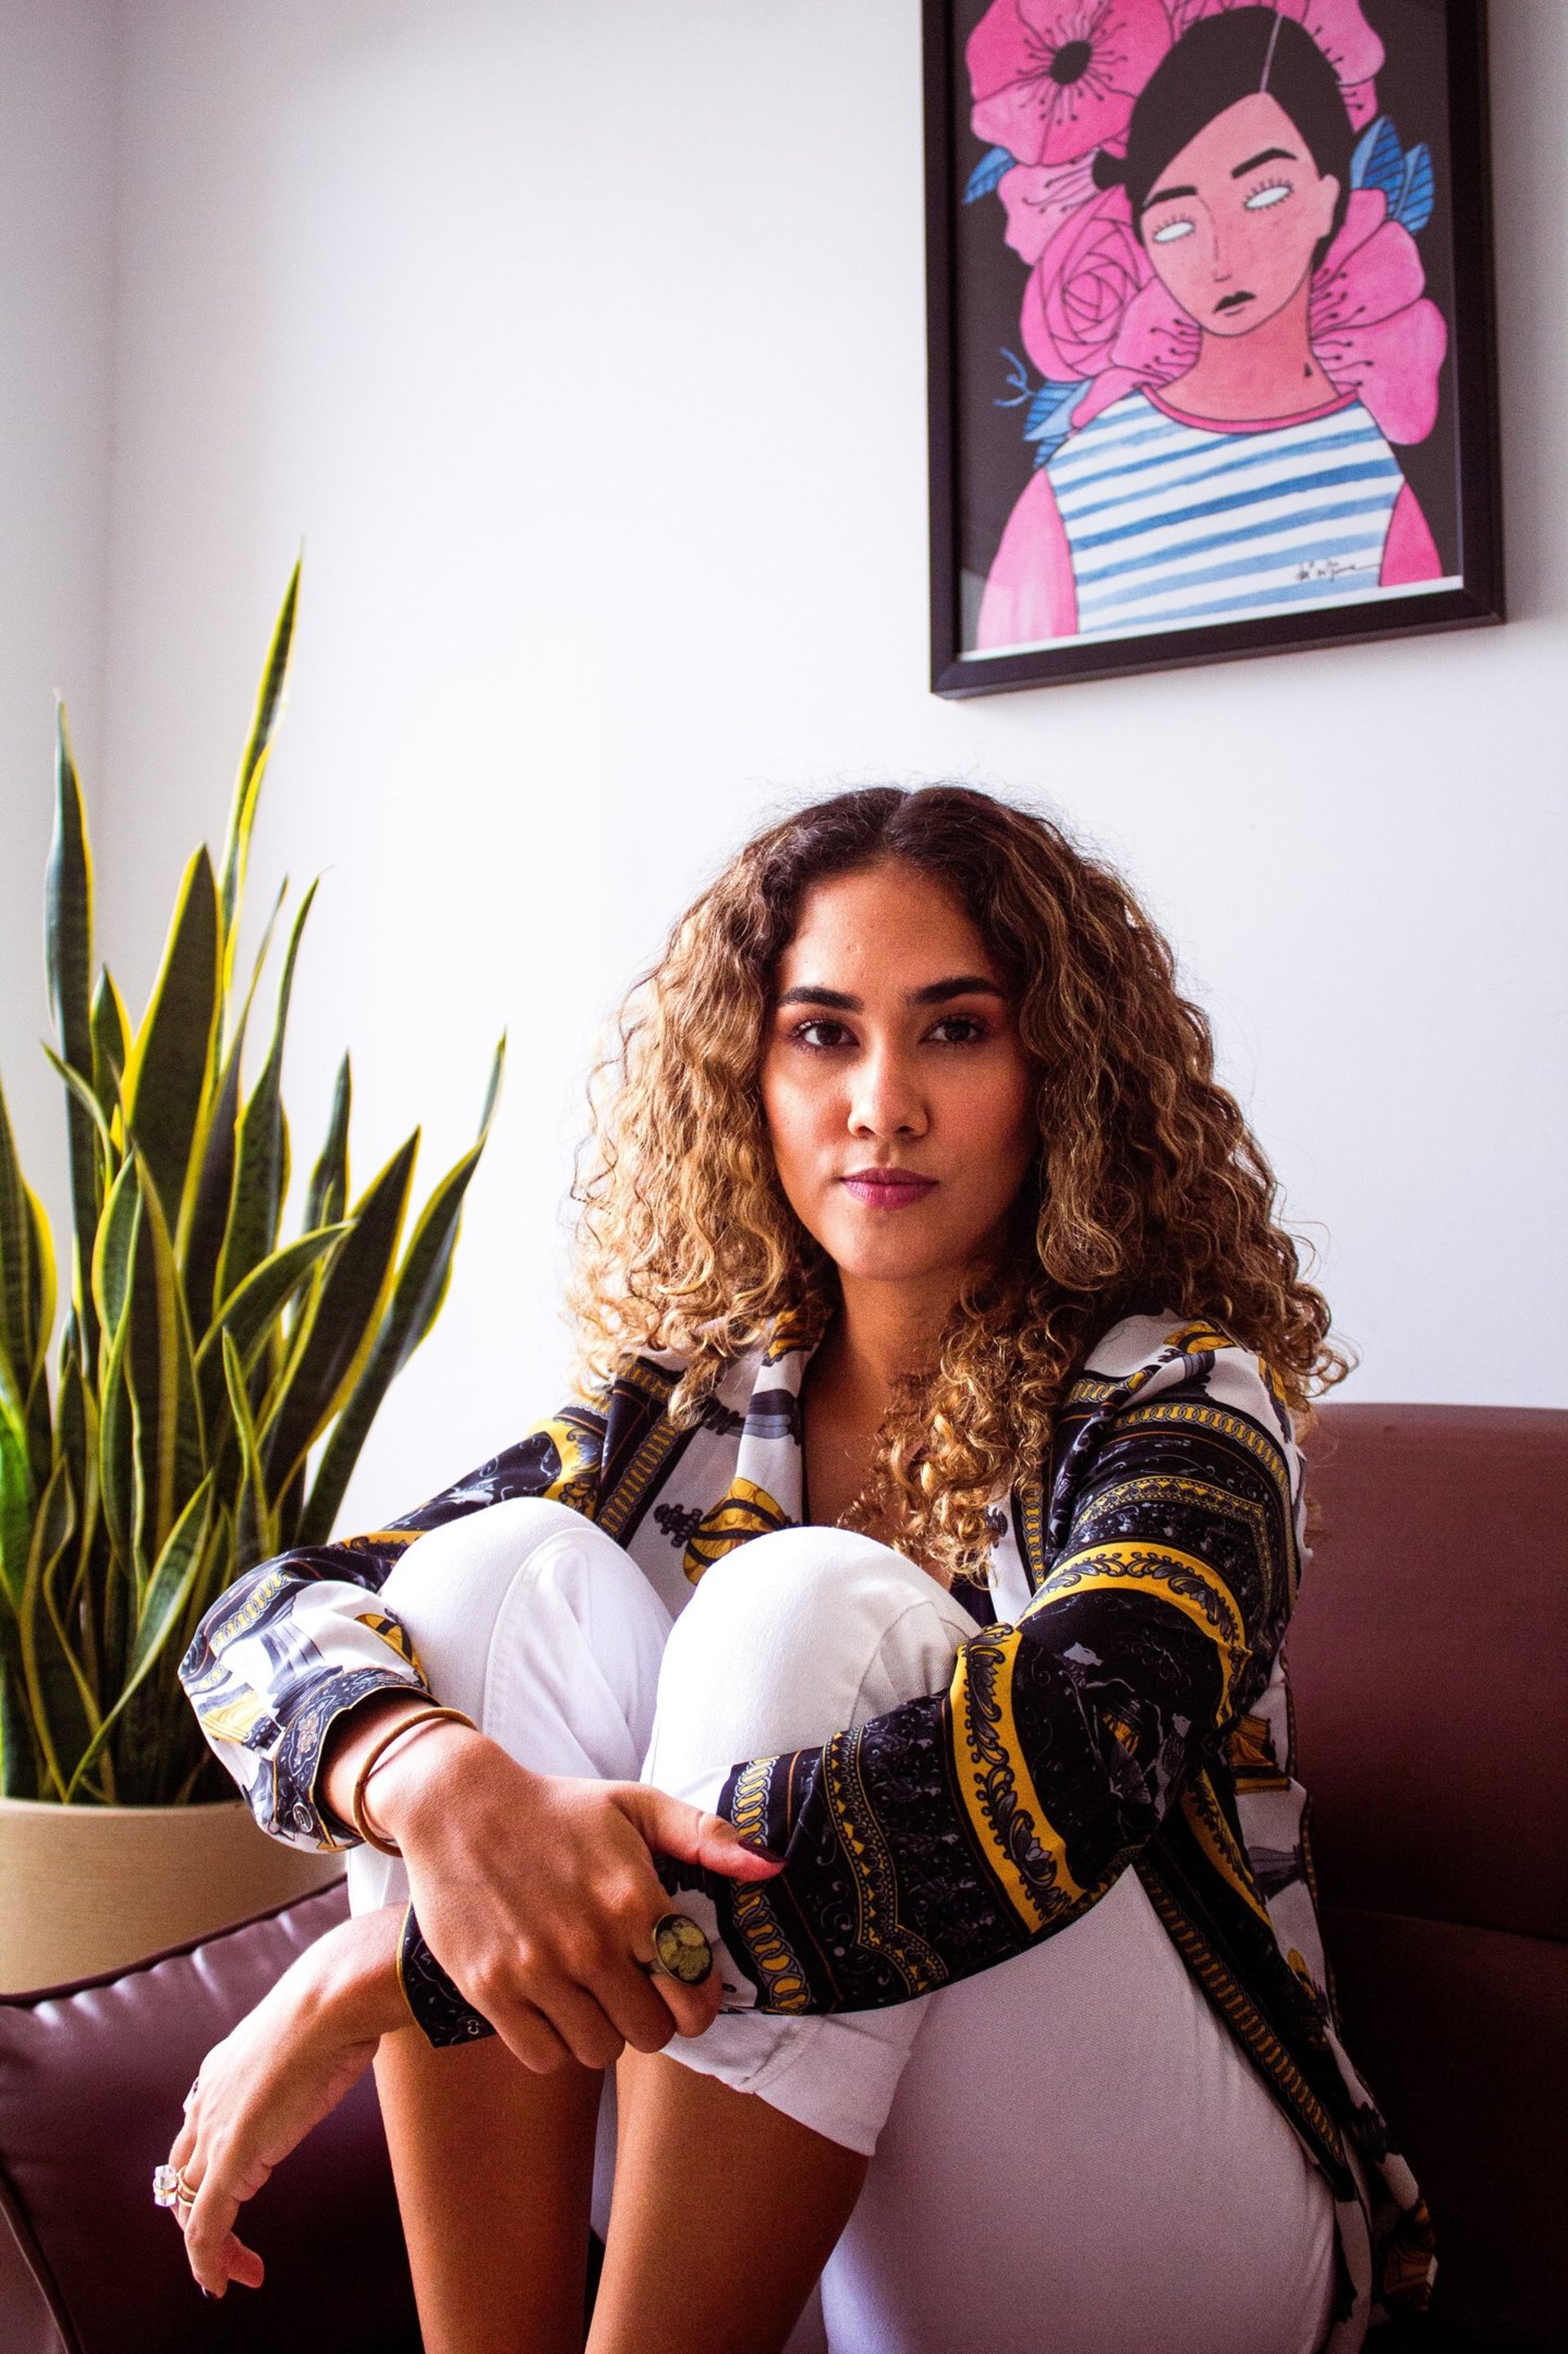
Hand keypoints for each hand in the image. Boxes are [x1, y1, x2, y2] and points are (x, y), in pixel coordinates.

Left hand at [163, 1906, 406, 2297]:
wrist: (334, 1998)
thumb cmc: (340, 2001)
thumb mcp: (319, 2025)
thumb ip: (317, 2041)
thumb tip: (355, 2030)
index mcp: (223, 2067)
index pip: (197, 2132)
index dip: (206, 2170)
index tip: (232, 2195)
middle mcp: (207, 2099)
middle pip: (183, 2173)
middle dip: (199, 2214)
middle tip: (229, 2246)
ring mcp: (215, 2130)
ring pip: (189, 2206)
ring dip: (210, 2245)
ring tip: (235, 2273)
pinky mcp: (230, 2160)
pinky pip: (205, 2227)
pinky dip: (209, 2261)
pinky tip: (227, 2282)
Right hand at [351, 1707, 781, 2074]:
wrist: (459, 1805)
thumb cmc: (557, 1808)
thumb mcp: (636, 1805)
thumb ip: (705, 1835)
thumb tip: (771, 1866)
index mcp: (633, 1898)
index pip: (694, 1993)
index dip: (697, 2000)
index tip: (682, 1987)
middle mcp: (589, 1941)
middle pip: (652, 2034)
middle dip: (653, 2019)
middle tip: (635, 1991)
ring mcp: (536, 1970)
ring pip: (600, 2052)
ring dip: (603, 2031)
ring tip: (591, 1996)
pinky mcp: (490, 1989)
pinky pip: (544, 2056)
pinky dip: (554, 2043)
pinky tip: (552, 2006)